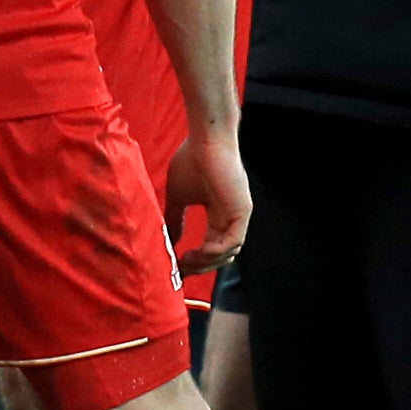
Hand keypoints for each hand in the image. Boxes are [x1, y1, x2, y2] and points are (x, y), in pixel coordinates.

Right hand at [165, 128, 251, 270]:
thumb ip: (175, 218)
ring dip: (206, 262)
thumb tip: (169, 239)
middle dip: (199, 266)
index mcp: (219, 215)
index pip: (210, 247)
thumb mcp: (178, 196)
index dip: (194, 260)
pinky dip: (216, 251)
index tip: (176, 267)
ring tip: (185, 260)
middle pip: (219, 255)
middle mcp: (231, 218)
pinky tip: (199, 251)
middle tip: (179, 270)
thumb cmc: (192, 160)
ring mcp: (238, 216)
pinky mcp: (242, 212)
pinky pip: (233, 242)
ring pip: (228, 253)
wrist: (205, 140)